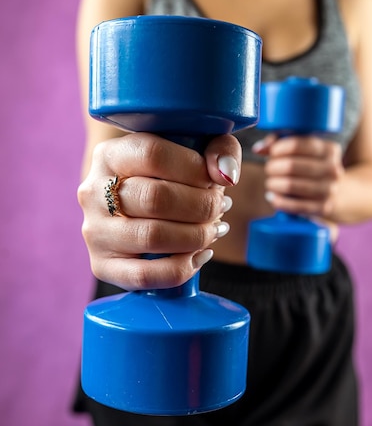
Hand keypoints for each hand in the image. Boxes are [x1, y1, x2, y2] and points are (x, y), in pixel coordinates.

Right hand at [77, 132, 240, 290]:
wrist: (143, 209)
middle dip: (201, 205)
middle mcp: (93, 191)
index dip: (194, 169)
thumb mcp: (197, 150)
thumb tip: (224, 175)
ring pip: (152, 237)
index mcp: (110, 154)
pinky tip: (201, 255)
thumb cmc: (174, 176)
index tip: (214, 180)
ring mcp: (95, 231)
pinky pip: (144, 275)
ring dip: (196, 236)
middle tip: (220, 207)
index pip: (153, 154)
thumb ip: (220, 150)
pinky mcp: (102, 266)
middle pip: (155, 198)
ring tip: (214, 229)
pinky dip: (182, 268)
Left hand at [253, 134, 343, 217]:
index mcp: (330, 149)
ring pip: (292, 185)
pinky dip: (280, 201)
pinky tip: (273, 198)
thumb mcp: (302, 150)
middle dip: (274, 167)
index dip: (280, 147)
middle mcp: (333, 169)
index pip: (299, 144)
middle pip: (293, 165)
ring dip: (274, 184)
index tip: (271, 152)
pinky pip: (295, 205)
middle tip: (269, 169)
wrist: (336, 192)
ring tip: (270, 183)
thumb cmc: (311, 166)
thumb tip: (259, 149)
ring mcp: (330, 190)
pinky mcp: (323, 208)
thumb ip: (280, 143)